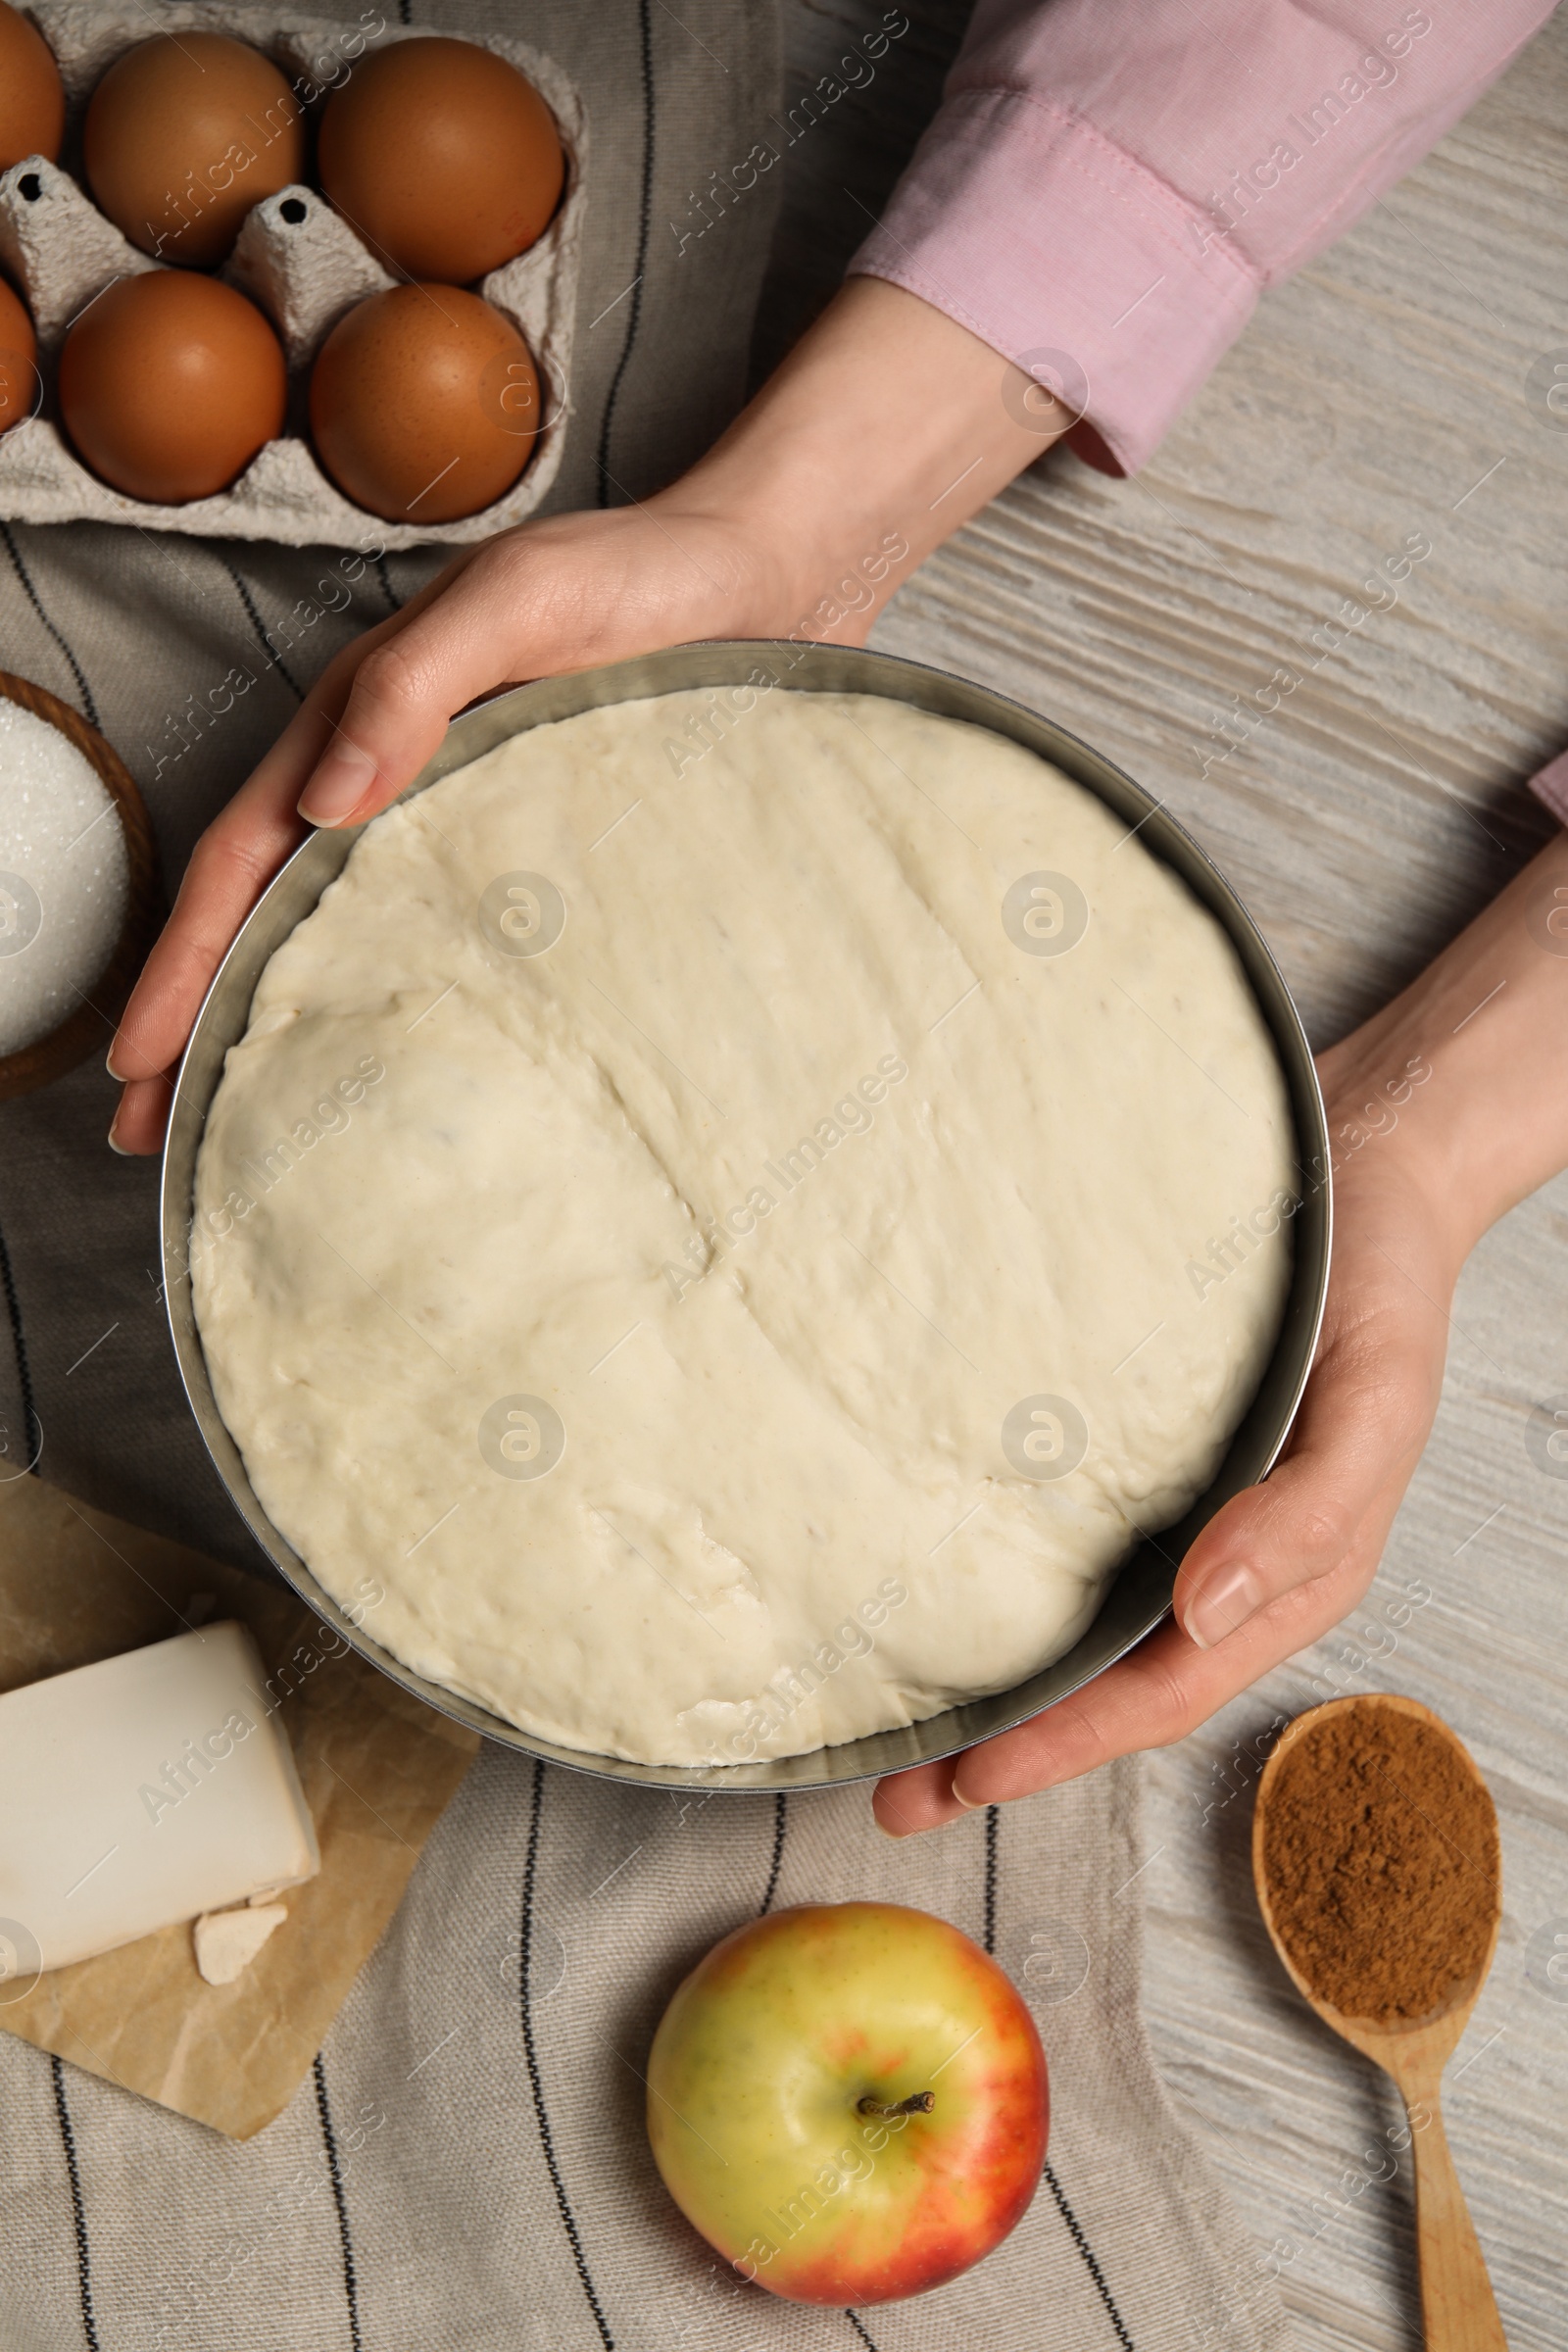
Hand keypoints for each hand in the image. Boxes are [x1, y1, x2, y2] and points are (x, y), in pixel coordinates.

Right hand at [106, 279, 1068, 1151]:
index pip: (248, 859)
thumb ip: (422, 684)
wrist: (777, 575)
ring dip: (293, 1025)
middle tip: (159, 1137)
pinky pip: (454, 942)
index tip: (140, 1065)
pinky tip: (413, 1074)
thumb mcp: (525, 600)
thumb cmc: (652, 574)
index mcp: (370, 721)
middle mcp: (404, 779)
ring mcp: (472, 820)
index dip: (187, 963)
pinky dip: (408, 1008)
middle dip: (209, 1023)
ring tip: (256, 1124)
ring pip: (355, 937)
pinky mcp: (548, 853)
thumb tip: (326, 797)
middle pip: (276, 915)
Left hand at [873, 827, 1567, 1833]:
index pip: (1157, 1695)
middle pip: (1098, 1684)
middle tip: (894, 1795)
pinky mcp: (1121, 1447)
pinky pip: (1051, 1530)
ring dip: (986, 1680)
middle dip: (1000, 1749)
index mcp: (1278, 1581)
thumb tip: (1205, 1611)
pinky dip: (990, 1576)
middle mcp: (1210, 1563)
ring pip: (1067, 1624)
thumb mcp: (1374, 1402)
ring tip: (888, 1719)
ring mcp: (1162, 1509)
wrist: (1360, 1161)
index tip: (969, 1777)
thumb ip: (1307, 1516)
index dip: (1062, 1745)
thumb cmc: (1381, 1286)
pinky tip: (922, 1577)